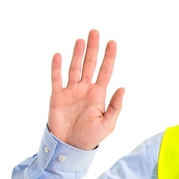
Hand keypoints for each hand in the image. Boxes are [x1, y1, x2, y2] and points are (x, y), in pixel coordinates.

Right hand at [47, 29, 124, 149]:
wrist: (70, 147)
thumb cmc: (90, 137)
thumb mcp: (108, 124)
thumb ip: (115, 106)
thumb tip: (122, 88)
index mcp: (98, 95)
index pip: (105, 71)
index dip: (109, 57)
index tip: (112, 42)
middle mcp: (85, 90)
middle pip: (90, 64)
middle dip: (93, 49)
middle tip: (95, 32)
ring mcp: (71, 92)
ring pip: (74, 68)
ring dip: (77, 54)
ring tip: (81, 40)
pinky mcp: (57, 96)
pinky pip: (56, 79)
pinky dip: (57, 67)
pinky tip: (59, 55)